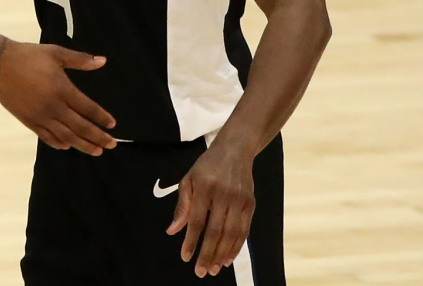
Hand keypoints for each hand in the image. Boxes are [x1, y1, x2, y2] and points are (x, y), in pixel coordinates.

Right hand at [0, 41, 116, 153]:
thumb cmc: (29, 56)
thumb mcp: (56, 53)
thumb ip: (80, 59)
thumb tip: (103, 61)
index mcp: (63, 89)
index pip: (88, 109)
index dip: (102, 118)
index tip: (112, 124)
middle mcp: (53, 107)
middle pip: (81, 127)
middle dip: (98, 137)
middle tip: (112, 144)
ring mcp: (40, 116)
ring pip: (66, 136)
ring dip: (83, 145)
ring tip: (96, 151)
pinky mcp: (28, 121)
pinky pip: (47, 137)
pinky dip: (59, 143)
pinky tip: (68, 146)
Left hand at [167, 136, 255, 276]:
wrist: (234, 151)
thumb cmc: (207, 166)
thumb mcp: (189, 180)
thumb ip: (182, 206)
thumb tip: (172, 231)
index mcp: (204, 187)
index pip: (197, 220)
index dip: (191, 241)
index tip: (186, 257)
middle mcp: (223, 194)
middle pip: (216, 231)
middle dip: (207, 253)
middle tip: (201, 271)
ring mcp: (239, 200)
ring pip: (231, 234)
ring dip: (222, 254)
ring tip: (214, 269)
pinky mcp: (250, 204)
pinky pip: (244, 230)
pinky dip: (236, 246)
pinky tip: (228, 258)